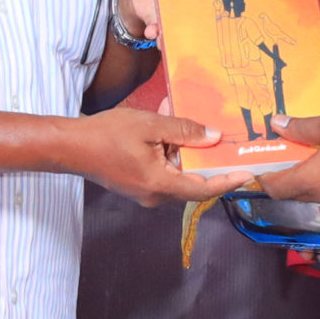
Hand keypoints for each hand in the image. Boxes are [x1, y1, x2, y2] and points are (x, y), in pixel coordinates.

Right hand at [65, 99, 253, 207]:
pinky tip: (165, 129)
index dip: (229, 181)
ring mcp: (145, 193)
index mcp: (161, 184)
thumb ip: (183, 130)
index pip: (205, 189)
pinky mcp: (137, 186)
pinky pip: (163, 171)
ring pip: (177, 174)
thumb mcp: (149, 125)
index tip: (249, 174)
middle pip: (192, 182)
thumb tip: (213, 137)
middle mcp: (156, 195)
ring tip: (183, 123)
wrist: (70, 147)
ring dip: (183, 152)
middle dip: (205, 159)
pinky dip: (169, 153)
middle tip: (223, 140)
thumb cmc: (106, 135)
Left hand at [257, 95, 319, 204]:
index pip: (278, 188)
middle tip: (282, 153)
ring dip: (307, 178)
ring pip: (316, 193)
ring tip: (306, 152)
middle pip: (296, 193)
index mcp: (317, 180)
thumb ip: (300, 128)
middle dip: (286, 177)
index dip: (265, 178)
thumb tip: (275, 124)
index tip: (260, 164)